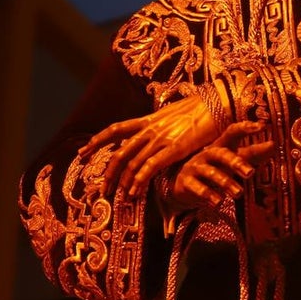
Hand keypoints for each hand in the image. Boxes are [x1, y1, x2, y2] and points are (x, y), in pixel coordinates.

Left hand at [79, 91, 223, 197]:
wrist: (217, 104)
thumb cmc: (200, 109)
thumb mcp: (174, 114)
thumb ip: (161, 125)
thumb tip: (155, 131)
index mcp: (149, 119)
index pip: (115, 130)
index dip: (97, 141)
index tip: (83, 152)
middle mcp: (150, 129)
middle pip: (120, 153)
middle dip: (108, 172)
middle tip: (101, 188)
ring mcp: (161, 139)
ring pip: (132, 163)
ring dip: (121, 182)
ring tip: (116, 196)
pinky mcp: (174, 149)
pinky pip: (149, 168)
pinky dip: (139, 182)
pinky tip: (134, 193)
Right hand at [171, 122, 274, 209]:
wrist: (184, 184)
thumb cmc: (216, 168)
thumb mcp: (233, 160)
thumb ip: (252, 154)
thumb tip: (273, 145)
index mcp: (222, 146)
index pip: (232, 132)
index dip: (245, 128)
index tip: (261, 126)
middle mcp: (208, 153)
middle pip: (222, 154)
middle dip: (236, 162)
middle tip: (250, 173)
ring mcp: (195, 167)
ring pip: (211, 173)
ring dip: (225, 183)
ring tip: (238, 193)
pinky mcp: (186, 182)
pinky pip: (196, 187)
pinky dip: (208, 195)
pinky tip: (218, 203)